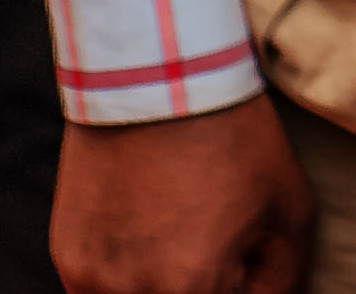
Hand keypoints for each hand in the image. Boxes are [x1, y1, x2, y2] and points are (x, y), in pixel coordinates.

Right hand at [53, 96, 311, 293]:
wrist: (159, 83)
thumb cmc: (234, 141)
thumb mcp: (288, 209)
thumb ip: (282, 280)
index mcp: (191, 289)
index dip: (237, 288)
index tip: (241, 268)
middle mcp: (132, 293)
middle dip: (202, 288)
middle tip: (215, 247)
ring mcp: (90, 277)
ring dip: (161, 289)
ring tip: (183, 240)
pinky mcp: (67, 256)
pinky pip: (98, 291)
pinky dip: (126, 280)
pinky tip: (150, 235)